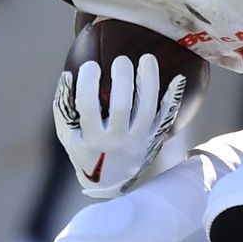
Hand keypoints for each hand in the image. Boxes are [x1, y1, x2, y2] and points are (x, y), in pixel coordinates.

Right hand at [53, 53, 186, 198]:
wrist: (109, 182)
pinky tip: (179, 78)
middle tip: (121, 60)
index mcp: (92, 139)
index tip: (91, 65)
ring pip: (147, 109)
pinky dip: (172, 99)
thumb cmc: (84, 151)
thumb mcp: (68, 135)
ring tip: (147, 58)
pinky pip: (165, 118)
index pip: (88, 106)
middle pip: (122, 107)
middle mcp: (116, 142)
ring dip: (149, 82)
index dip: (88, 83)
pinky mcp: (152, 141)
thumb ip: (64, 107)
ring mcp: (137, 142)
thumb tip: (67, 75)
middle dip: (122, 80)